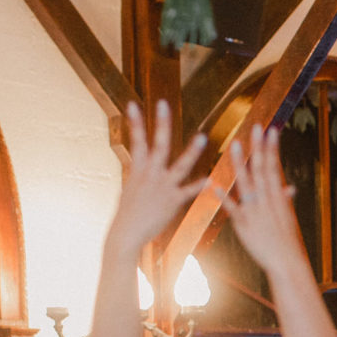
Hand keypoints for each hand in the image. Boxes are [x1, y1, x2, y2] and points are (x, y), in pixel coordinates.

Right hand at [105, 102, 205, 255]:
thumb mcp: (130, 188)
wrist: (126, 233)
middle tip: (164, 103)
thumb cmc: (128, 213)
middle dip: (161, 124)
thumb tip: (139, 164)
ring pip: (179, 165)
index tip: (132, 103)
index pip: (136, 141)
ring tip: (202, 137)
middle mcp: (150, 175)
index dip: (135, 122)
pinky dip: (199, 186)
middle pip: (158, 145)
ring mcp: (162, 187)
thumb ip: (139, 174)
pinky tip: (210, 181)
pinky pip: (188, 191)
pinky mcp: (172, 201)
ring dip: (192, 151)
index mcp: (138, 170)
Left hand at [219, 125, 311, 283]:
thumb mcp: (287, 217)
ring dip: (239, 163)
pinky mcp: (244, 224)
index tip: (270, 130)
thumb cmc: (287, 240)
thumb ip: (284, 200)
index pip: (274, 167)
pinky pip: (232, 208)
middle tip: (255, 127)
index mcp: (277, 197)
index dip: (271, 148)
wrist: (286, 261)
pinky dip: (223, 197)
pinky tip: (213, 185)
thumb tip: (291, 187)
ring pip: (246, 183)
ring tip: (234, 145)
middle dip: (258, 147)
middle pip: (261, 169)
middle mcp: (267, 200)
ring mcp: (255, 211)